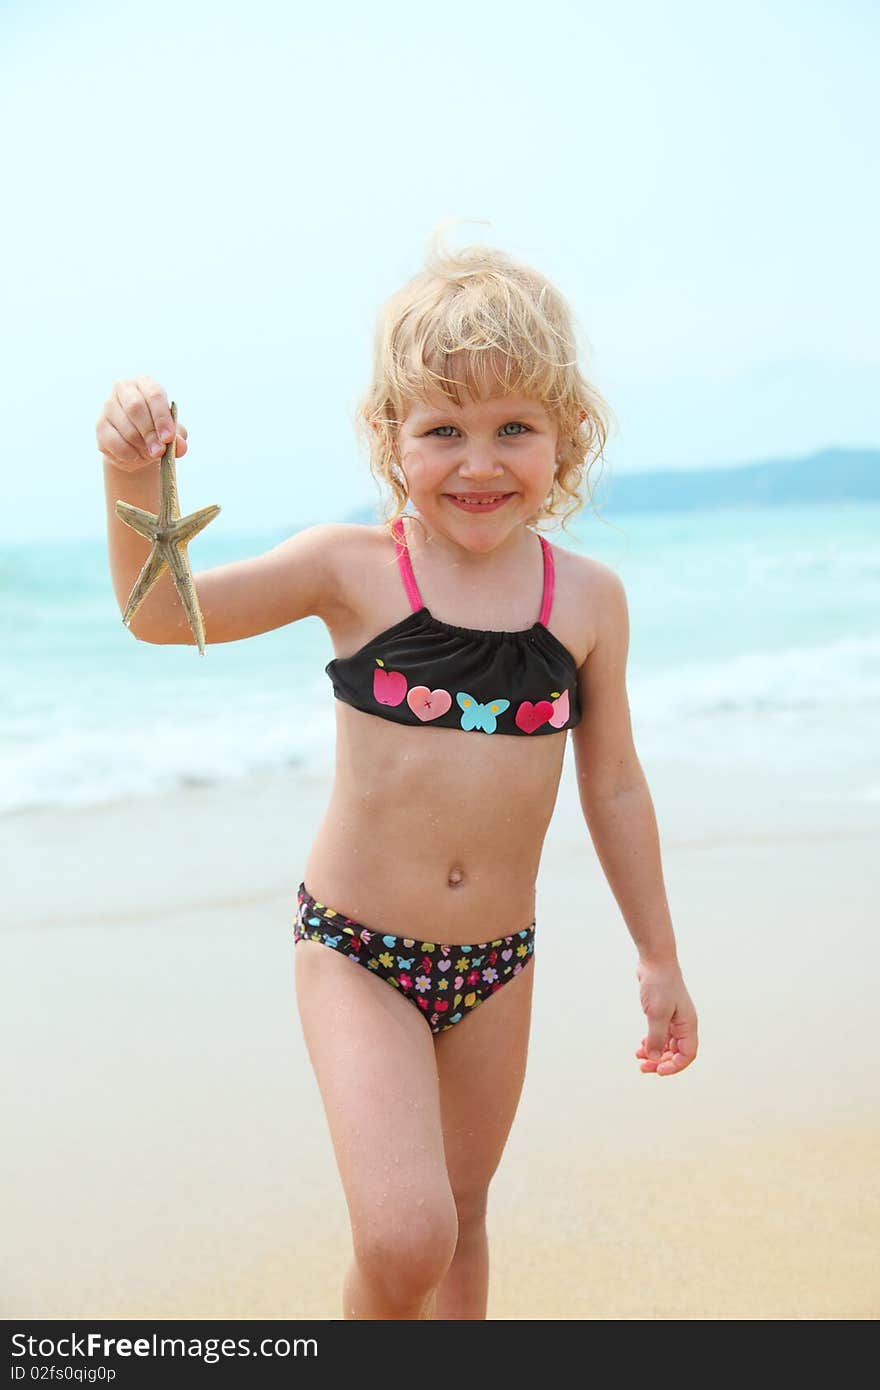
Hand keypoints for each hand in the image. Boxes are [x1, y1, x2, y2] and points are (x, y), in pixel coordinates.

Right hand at [96, 375, 187, 471]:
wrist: (137, 447)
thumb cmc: (157, 432)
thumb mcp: (172, 434)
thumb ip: (178, 438)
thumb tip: (181, 447)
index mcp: (146, 384)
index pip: (154, 395)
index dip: (162, 418)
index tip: (168, 438)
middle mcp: (124, 389)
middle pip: (135, 408)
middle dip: (149, 433)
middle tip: (159, 450)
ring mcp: (108, 405)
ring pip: (125, 427)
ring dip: (140, 446)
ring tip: (149, 453)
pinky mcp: (100, 425)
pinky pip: (114, 442)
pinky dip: (128, 453)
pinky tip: (136, 456)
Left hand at [634, 958, 697, 1076]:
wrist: (655, 960)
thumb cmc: (659, 984)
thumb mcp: (657, 1013)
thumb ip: (656, 1037)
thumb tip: (654, 1058)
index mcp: (688, 1024)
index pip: (687, 1054)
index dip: (675, 1066)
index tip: (658, 1070)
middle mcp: (684, 1023)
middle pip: (677, 1052)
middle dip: (661, 1061)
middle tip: (643, 1067)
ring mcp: (674, 1018)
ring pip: (668, 1044)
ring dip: (655, 1053)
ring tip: (639, 1058)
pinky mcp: (664, 1012)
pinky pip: (661, 1034)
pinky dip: (652, 1041)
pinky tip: (641, 1045)